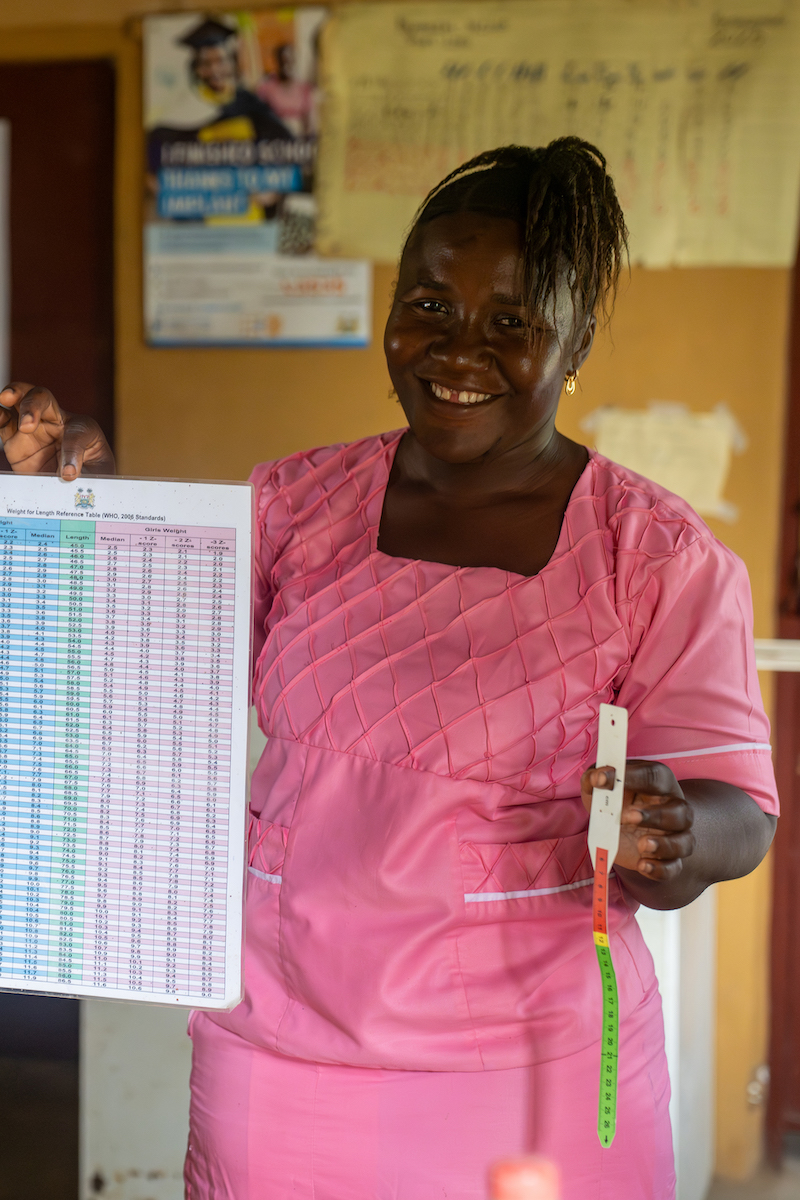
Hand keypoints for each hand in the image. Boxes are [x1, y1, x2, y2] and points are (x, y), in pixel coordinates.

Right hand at [0, 382, 114, 478]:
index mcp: (82, 427)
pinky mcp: (15, 442)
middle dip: (32, 404)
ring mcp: (33, 429)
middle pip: (43, 398)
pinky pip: (4, 422)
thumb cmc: (92, 478)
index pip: (76, 431)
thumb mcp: (98, 474)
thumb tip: (66, 473)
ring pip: (21, 400)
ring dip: (12, 395)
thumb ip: (85, 470)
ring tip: (6, 398)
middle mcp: (56, 422)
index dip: (73, 452)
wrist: (76, 494)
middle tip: (27, 424)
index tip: (70, 473)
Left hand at [581, 759, 695, 881]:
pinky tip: (642, 865)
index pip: (654, 776)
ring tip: (642, 845)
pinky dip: (660, 869)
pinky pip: (674, 868)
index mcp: (659, 784)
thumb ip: (595, 778)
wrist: (628, 831)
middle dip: (655, 815)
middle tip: (628, 817)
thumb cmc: (617, 801)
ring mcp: (675, 836)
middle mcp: (673, 808)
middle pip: (679, 811)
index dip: (631, 776)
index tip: (602, 780)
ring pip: (685, 841)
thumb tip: (595, 777)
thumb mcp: (602, 787)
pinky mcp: (669, 860)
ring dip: (664, 845)